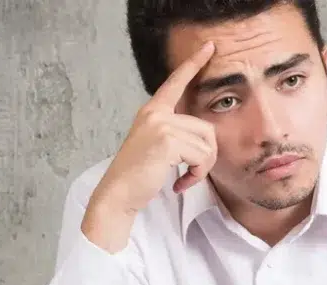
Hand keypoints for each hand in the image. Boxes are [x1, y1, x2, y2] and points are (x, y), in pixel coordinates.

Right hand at [82, 41, 216, 250]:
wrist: (117, 195)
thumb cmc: (138, 175)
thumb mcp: (155, 146)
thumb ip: (175, 133)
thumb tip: (208, 139)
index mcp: (152, 111)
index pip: (175, 82)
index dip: (194, 63)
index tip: (209, 47)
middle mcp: (155, 113)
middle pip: (206, 128)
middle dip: (207, 157)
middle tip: (192, 174)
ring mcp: (160, 125)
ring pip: (207, 144)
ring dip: (202, 168)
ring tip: (185, 179)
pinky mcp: (167, 141)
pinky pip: (201, 156)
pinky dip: (197, 175)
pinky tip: (180, 184)